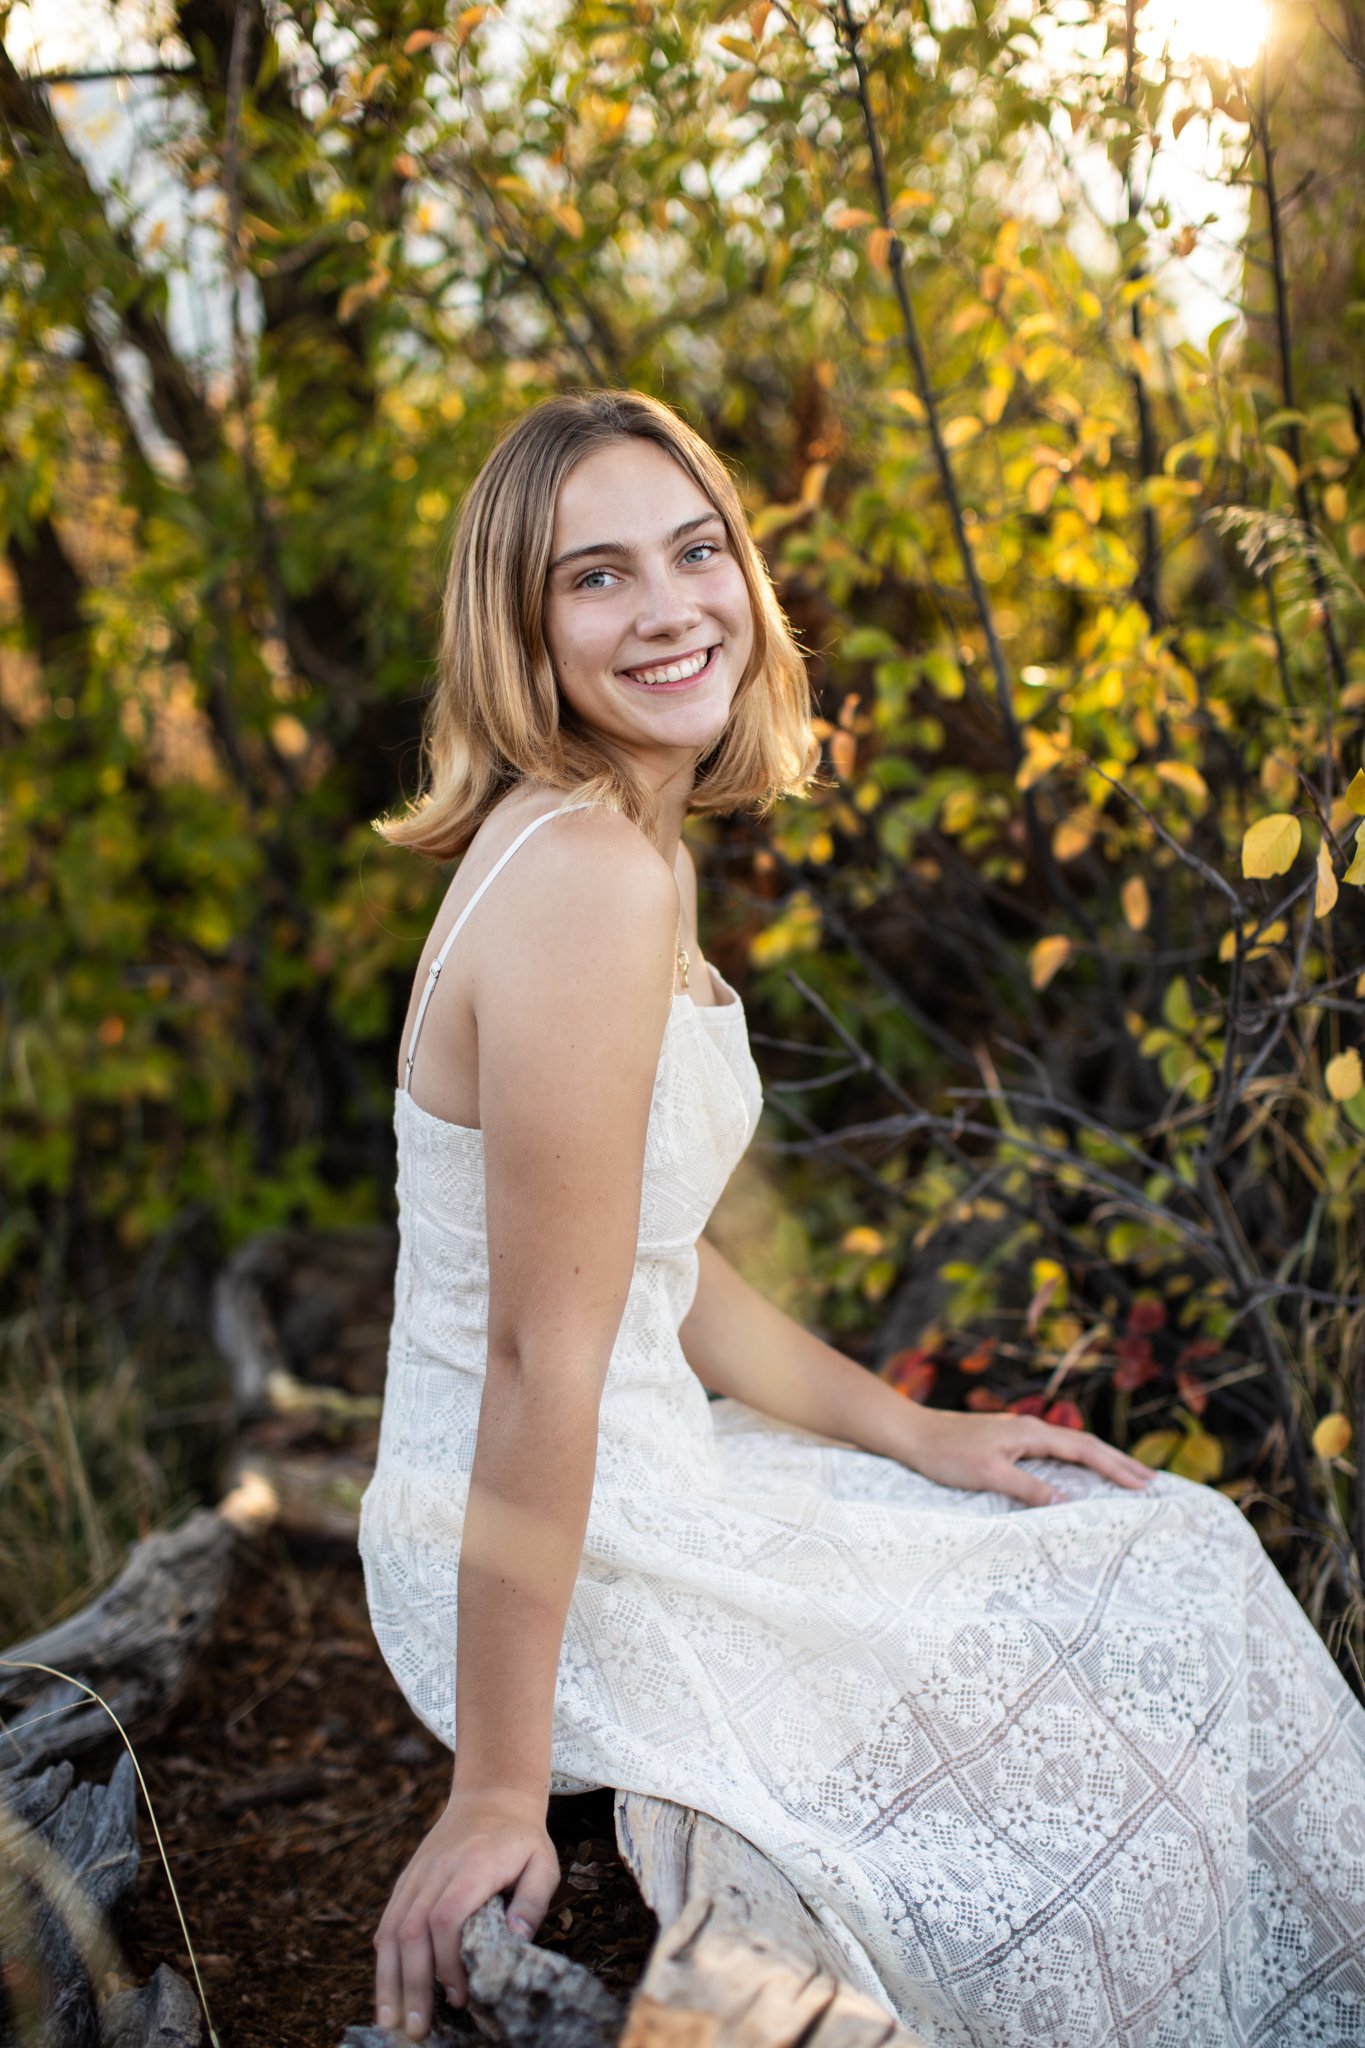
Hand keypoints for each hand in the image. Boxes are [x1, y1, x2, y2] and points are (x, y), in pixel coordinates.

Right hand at [373, 1786, 558, 2039]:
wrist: (491, 1796)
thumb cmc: (521, 1839)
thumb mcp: (543, 1863)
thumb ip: (532, 1901)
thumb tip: (515, 1941)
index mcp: (472, 1865)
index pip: (447, 1917)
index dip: (448, 1961)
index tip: (460, 1995)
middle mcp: (436, 1870)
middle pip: (412, 1930)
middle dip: (412, 1983)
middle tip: (417, 2028)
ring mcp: (417, 1875)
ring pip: (391, 1929)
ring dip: (388, 1979)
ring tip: (390, 2021)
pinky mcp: (407, 1881)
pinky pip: (388, 1922)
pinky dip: (384, 1959)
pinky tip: (386, 1990)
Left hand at [901, 1406, 1153, 1505]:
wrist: (913, 1434)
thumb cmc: (946, 1454)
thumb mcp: (988, 1474)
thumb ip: (1028, 1488)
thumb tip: (1068, 1504)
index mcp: (1030, 1433)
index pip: (1084, 1450)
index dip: (1116, 1467)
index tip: (1144, 1484)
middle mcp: (1030, 1429)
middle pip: (1085, 1445)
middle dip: (1118, 1462)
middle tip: (1151, 1481)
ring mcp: (1020, 1434)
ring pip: (1071, 1447)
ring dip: (1101, 1461)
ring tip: (1127, 1476)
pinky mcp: (1008, 1442)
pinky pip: (1055, 1452)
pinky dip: (1077, 1462)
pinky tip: (1080, 1474)